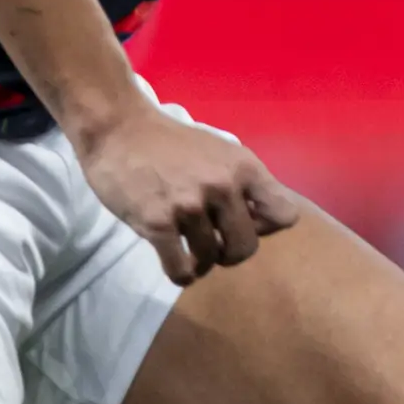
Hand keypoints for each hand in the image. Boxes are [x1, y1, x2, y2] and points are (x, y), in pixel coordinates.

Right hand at [74, 102, 302, 280]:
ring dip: (201, 263)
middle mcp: (222, 186)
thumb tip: (260, 221)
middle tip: (214, 245)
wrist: (118, 128)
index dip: (266, 227)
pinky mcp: (157, 223)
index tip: (244, 222)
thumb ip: (242, 183)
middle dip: (231, 253)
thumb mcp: (220, 153)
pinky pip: (181, 269)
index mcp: (244, 168)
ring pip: (211, 258)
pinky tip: (178, 267)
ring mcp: (190, 206)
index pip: (284, 216)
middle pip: (247, 247)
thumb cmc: (171, 143)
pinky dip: (182, 275)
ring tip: (189, 252)